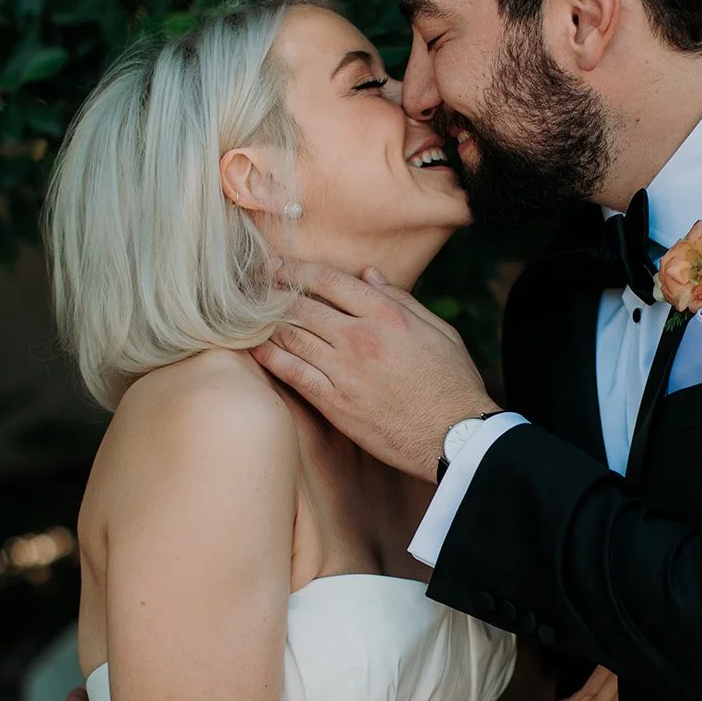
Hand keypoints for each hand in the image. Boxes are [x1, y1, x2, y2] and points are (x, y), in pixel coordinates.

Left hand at [251, 262, 496, 481]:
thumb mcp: (439, 330)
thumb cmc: (452, 382)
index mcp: (386, 315)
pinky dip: (270, 358)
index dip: (296, 269)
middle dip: (271, 292)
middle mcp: (360, 337)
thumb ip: (401, 300)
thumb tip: (368, 275)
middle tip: (250, 286)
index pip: (329, 281)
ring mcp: (344, 370)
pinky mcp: (335, 402)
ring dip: (265, 323)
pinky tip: (254, 350)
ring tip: (246, 314)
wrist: (455, 435)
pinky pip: (293, 373)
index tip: (276, 265)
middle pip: (302, 305)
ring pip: (292, 336)